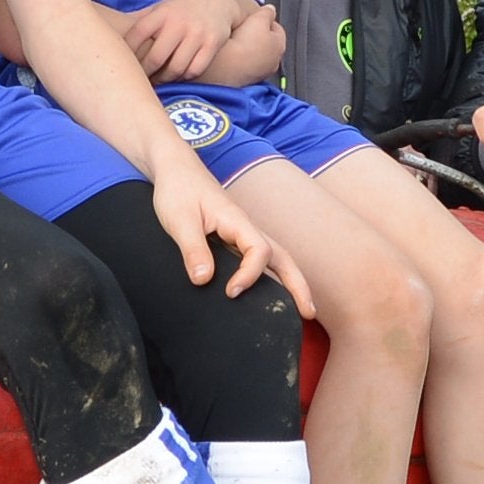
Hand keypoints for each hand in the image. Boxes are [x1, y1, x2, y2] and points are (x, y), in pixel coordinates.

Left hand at [126, 0, 241, 82]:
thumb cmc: (180, 9)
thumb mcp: (160, 9)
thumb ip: (139, 22)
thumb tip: (107, 34)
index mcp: (161, 14)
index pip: (136, 36)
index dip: (126, 54)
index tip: (121, 65)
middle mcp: (178, 23)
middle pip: (155, 58)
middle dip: (145, 74)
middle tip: (139, 81)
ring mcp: (197, 34)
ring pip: (176, 68)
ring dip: (165, 79)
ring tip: (158, 81)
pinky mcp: (213, 43)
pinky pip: (195, 70)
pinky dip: (184, 78)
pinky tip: (177, 77)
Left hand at [143, 141, 316, 316]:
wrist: (175, 169)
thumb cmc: (178, 190)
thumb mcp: (180, 220)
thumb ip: (192, 249)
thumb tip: (203, 280)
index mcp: (237, 221)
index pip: (259, 251)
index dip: (249, 275)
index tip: (231, 293)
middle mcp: (246, 228)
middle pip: (283, 257)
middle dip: (298, 285)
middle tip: (308, 314)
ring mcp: (242, 234)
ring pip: (276, 259)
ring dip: (291, 282)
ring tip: (302, 311)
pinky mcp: (234, 239)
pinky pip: (260, 260)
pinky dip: (272, 278)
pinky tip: (269, 295)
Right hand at [199, 3, 285, 86]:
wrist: (226, 67)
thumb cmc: (244, 44)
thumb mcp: (258, 19)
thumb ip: (267, 12)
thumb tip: (270, 9)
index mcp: (280, 45)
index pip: (276, 27)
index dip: (264, 19)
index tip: (254, 16)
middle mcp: (274, 62)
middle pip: (267, 42)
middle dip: (257, 35)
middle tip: (244, 28)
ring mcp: (260, 72)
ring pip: (256, 55)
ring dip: (248, 48)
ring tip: (235, 41)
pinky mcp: (246, 79)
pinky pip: (245, 65)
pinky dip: (240, 59)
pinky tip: (231, 53)